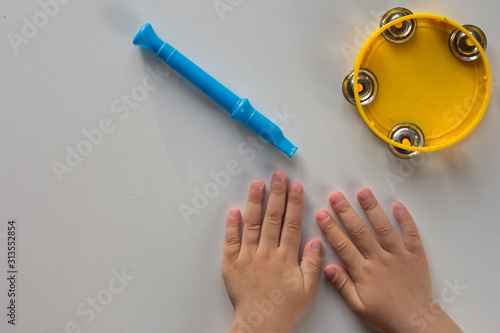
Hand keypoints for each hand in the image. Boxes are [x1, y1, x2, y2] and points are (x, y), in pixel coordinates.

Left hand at [222, 171, 322, 332]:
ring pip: (252, 224)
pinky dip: (232, 224)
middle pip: (273, 218)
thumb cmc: (285, 306)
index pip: (292, 224)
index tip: (296, 187)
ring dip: (255, 202)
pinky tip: (235, 209)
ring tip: (258, 184)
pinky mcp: (231, 263)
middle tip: (278, 175)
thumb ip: (312, 262)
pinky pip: (231, 240)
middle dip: (277, 194)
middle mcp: (267, 253)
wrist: (261, 323)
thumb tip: (315, 239)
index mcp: (286, 257)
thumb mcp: (308, 288)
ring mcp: (248, 257)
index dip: (295, 203)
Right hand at [316, 188, 461, 332]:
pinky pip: (410, 234)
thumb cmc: (386, 316)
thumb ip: (342, 285)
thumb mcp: (358, 306)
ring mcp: (398, 255)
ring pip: (383, 228)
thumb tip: (327, 267)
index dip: (331, 228)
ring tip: (363, 192)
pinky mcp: (415, 255)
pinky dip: (405, 219)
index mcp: (364, 272)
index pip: (343, 245)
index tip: (322, 214)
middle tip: (336, 196)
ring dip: (372, 209)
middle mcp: (380, 260)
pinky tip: (397, 205)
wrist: (416, 322)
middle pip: (360, 231)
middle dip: (346, 212)